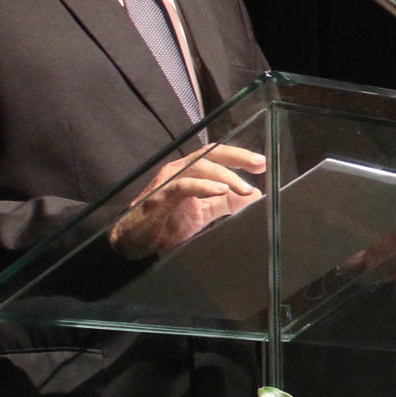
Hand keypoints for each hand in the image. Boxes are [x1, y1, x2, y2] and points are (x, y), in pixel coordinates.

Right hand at [107, 143, 266, 259]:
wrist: (134, 241)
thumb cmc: (167, 223)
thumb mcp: (204, 212)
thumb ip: (227, 203)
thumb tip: (255, 195)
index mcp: (189, 173)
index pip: (216, 156)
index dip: (238, 156)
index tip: (261, 163)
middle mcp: (178, 171)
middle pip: (209, 155)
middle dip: (236, 157)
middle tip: (259, 165)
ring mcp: (167, 182)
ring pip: (198, 167)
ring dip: (225, 176)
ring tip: (244, 188)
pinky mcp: (158, 198)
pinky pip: (182, 186)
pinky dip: (202, 186)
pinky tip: (220, 191)